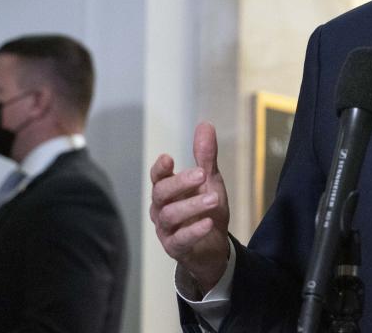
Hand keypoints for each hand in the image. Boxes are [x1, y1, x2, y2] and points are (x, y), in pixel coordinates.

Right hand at [149, 122, 230, 292]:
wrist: (212, 246)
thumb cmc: (206, 209)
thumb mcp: (209, 181)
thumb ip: (205, 156)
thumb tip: (205, 124)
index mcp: (168, 190)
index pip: (157, 176)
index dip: (160, 167)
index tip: (169, 158)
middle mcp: (161, 208)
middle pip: (160, 193)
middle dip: (180, 182)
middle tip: (202, 174)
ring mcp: (166, 229)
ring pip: (169, 215)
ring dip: (192, 205)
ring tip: (214, 198)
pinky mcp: (175, 247)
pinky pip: (179, 240)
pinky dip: (193, 230)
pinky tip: (208, 223)